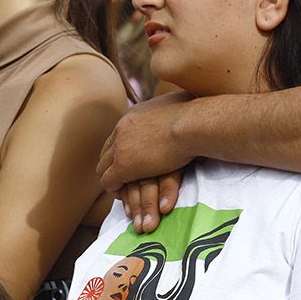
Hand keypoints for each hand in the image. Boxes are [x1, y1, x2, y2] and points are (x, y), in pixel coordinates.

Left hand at [97, 92, 193, 232]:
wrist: (192, 124)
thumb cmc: (197, 116)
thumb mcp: (182, 106)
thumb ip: (176, 109)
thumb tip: (188, 103)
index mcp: (135, 115)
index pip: (119, 134)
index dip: (122, 150)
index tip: (131, 161)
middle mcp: (122, 128)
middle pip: (107, 150)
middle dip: (112, 165)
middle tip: (123, 178)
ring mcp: (120, 147)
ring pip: (103, 167)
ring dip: (113, 179)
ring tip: (122, 190)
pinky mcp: (123, 166)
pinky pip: (108, 182)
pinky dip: (114, 190)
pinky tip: (125, 196)